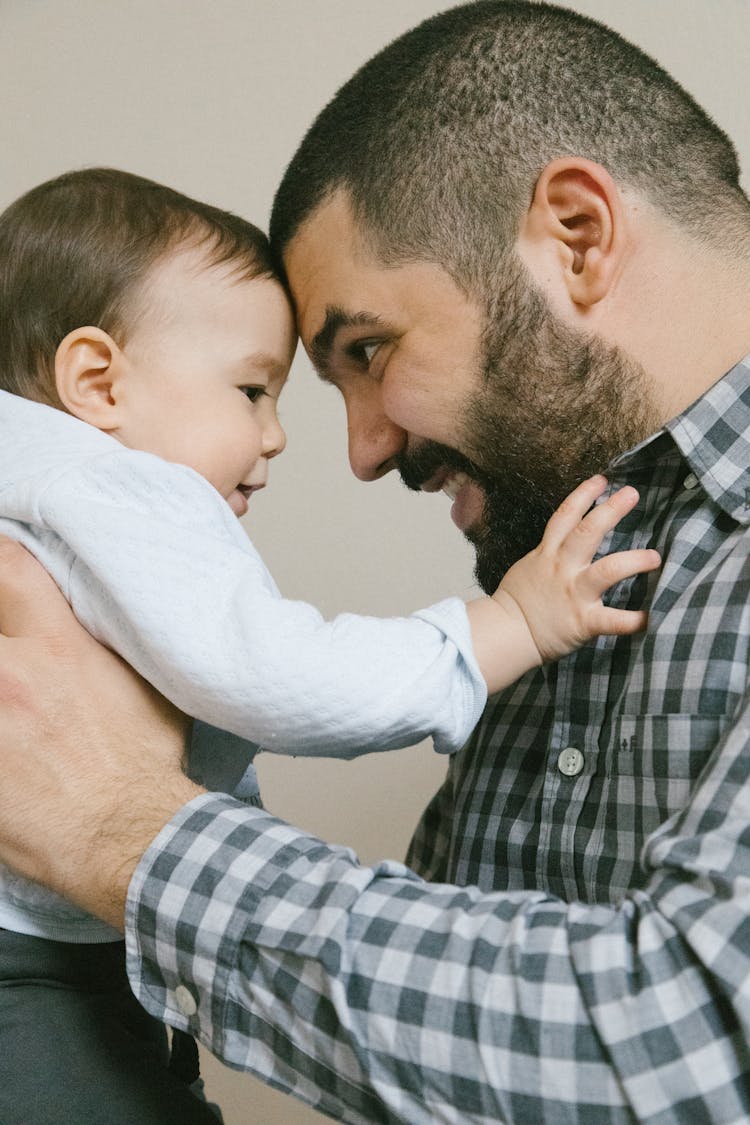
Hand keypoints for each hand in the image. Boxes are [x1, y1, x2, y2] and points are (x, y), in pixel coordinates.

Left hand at [0, 537, 201, 926]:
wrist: (128, 835)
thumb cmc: (144, 771)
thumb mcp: (147, 686)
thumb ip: (113, 647)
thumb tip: (108, 626)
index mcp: (59, 645)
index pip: (10, 567)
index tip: (0, 565)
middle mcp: (11, 671)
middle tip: (16, 670)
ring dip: (0, 691)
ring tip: (15, 715)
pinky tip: (8, 752)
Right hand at [496, 475, 660, 662]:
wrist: (505, 634)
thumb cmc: (516, 602)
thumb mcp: (528, 567)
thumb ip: (549, 554)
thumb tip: (564, 542)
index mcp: (548, 554)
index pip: (565, 516)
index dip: (583, 495)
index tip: (602, 481)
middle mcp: (563, 568)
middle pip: (588, 532)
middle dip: (611, 510)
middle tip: (632, 494)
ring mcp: (575, 594)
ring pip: (608, 570)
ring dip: (634, 561)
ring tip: (654, 557)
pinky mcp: (583, 621)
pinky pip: (613, 620)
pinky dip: (634, 620)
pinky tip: (652, 617)